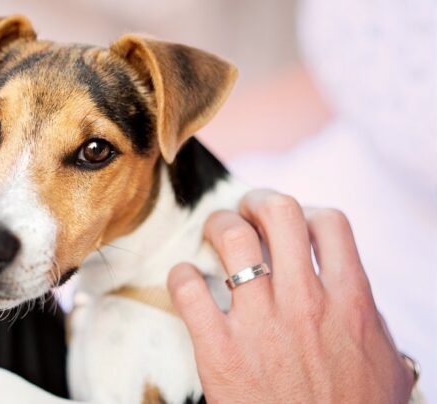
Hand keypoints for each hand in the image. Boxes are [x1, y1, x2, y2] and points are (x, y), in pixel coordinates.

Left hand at [167, 190, 413, 402]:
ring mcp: (261, 325)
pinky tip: (185, 280)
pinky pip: (189, 291)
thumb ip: (369, 321)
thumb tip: (355, 299)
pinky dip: (181, 276)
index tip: (292, 224)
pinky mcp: (220, 351)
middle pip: (279, 213)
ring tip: (214, 233)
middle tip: (245, 211)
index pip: (330, 223)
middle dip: (257, 201)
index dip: (306, 212)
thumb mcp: (383, 363)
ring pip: (233, 239)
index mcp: (350, 302)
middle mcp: (306, 303)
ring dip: (218, 224)